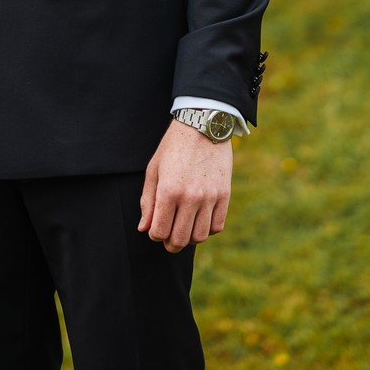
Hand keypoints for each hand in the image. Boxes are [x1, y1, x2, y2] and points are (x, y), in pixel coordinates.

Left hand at [138, 119, 232, 252]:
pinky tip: (200, 219)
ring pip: (200, 237)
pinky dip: (207, 229)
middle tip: (169, 237)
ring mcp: (209, 197)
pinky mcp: (224, 195)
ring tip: (184, 227)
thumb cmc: (173, 147)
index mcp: (168, 191)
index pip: (160, 231)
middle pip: (180, 239)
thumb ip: (148, 201)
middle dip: (171, 243)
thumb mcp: (154, 169)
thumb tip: (144, 228)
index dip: (155, 235)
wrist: (202, 126)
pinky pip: (217, 226)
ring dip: (189, 238)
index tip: (156, 229)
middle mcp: (190, 197)